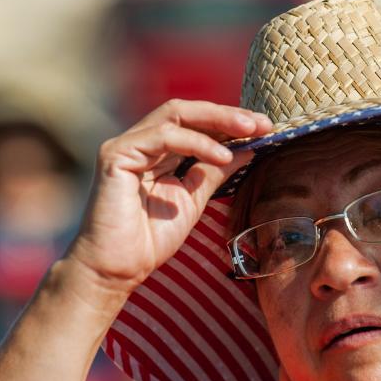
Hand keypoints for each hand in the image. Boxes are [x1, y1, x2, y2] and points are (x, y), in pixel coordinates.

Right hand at [65, 99, 271, 298]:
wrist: (116, 269)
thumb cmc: (149, 240)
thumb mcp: (193, 199)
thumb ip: (214, 172)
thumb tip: (247, 150)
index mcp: (156, 152)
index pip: (194, 123)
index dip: (228, 122)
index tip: (264, 129)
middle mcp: (140, 142)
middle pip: (186, 111)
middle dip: (226, 114)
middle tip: (261, 123)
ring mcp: (126, 146)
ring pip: (175, 115)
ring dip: (216, 121)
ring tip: (249, 134)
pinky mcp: (116, 155)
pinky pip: (162, 136)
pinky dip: (195, 142)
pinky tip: (221, 156)